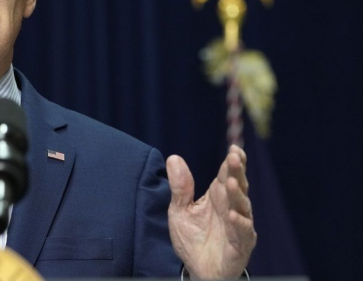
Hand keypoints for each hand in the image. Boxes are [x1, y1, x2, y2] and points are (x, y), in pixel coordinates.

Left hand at [166, 145, 256, 278]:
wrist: (197, 269)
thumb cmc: (193, 238)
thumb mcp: (180, 210)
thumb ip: (180, 187)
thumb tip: (174, 157)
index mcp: (218, 196)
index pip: (227, 174)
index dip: (233, 162)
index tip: (234, 148)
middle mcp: (232, 208)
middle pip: (238, 186)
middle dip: (237, 171)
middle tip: (235, 157)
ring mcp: (239, 226)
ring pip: (242, 207)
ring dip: (238, 195)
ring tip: (232, 183)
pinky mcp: (240, 246)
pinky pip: (243, 233)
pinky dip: (240, 224)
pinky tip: (233, 215)